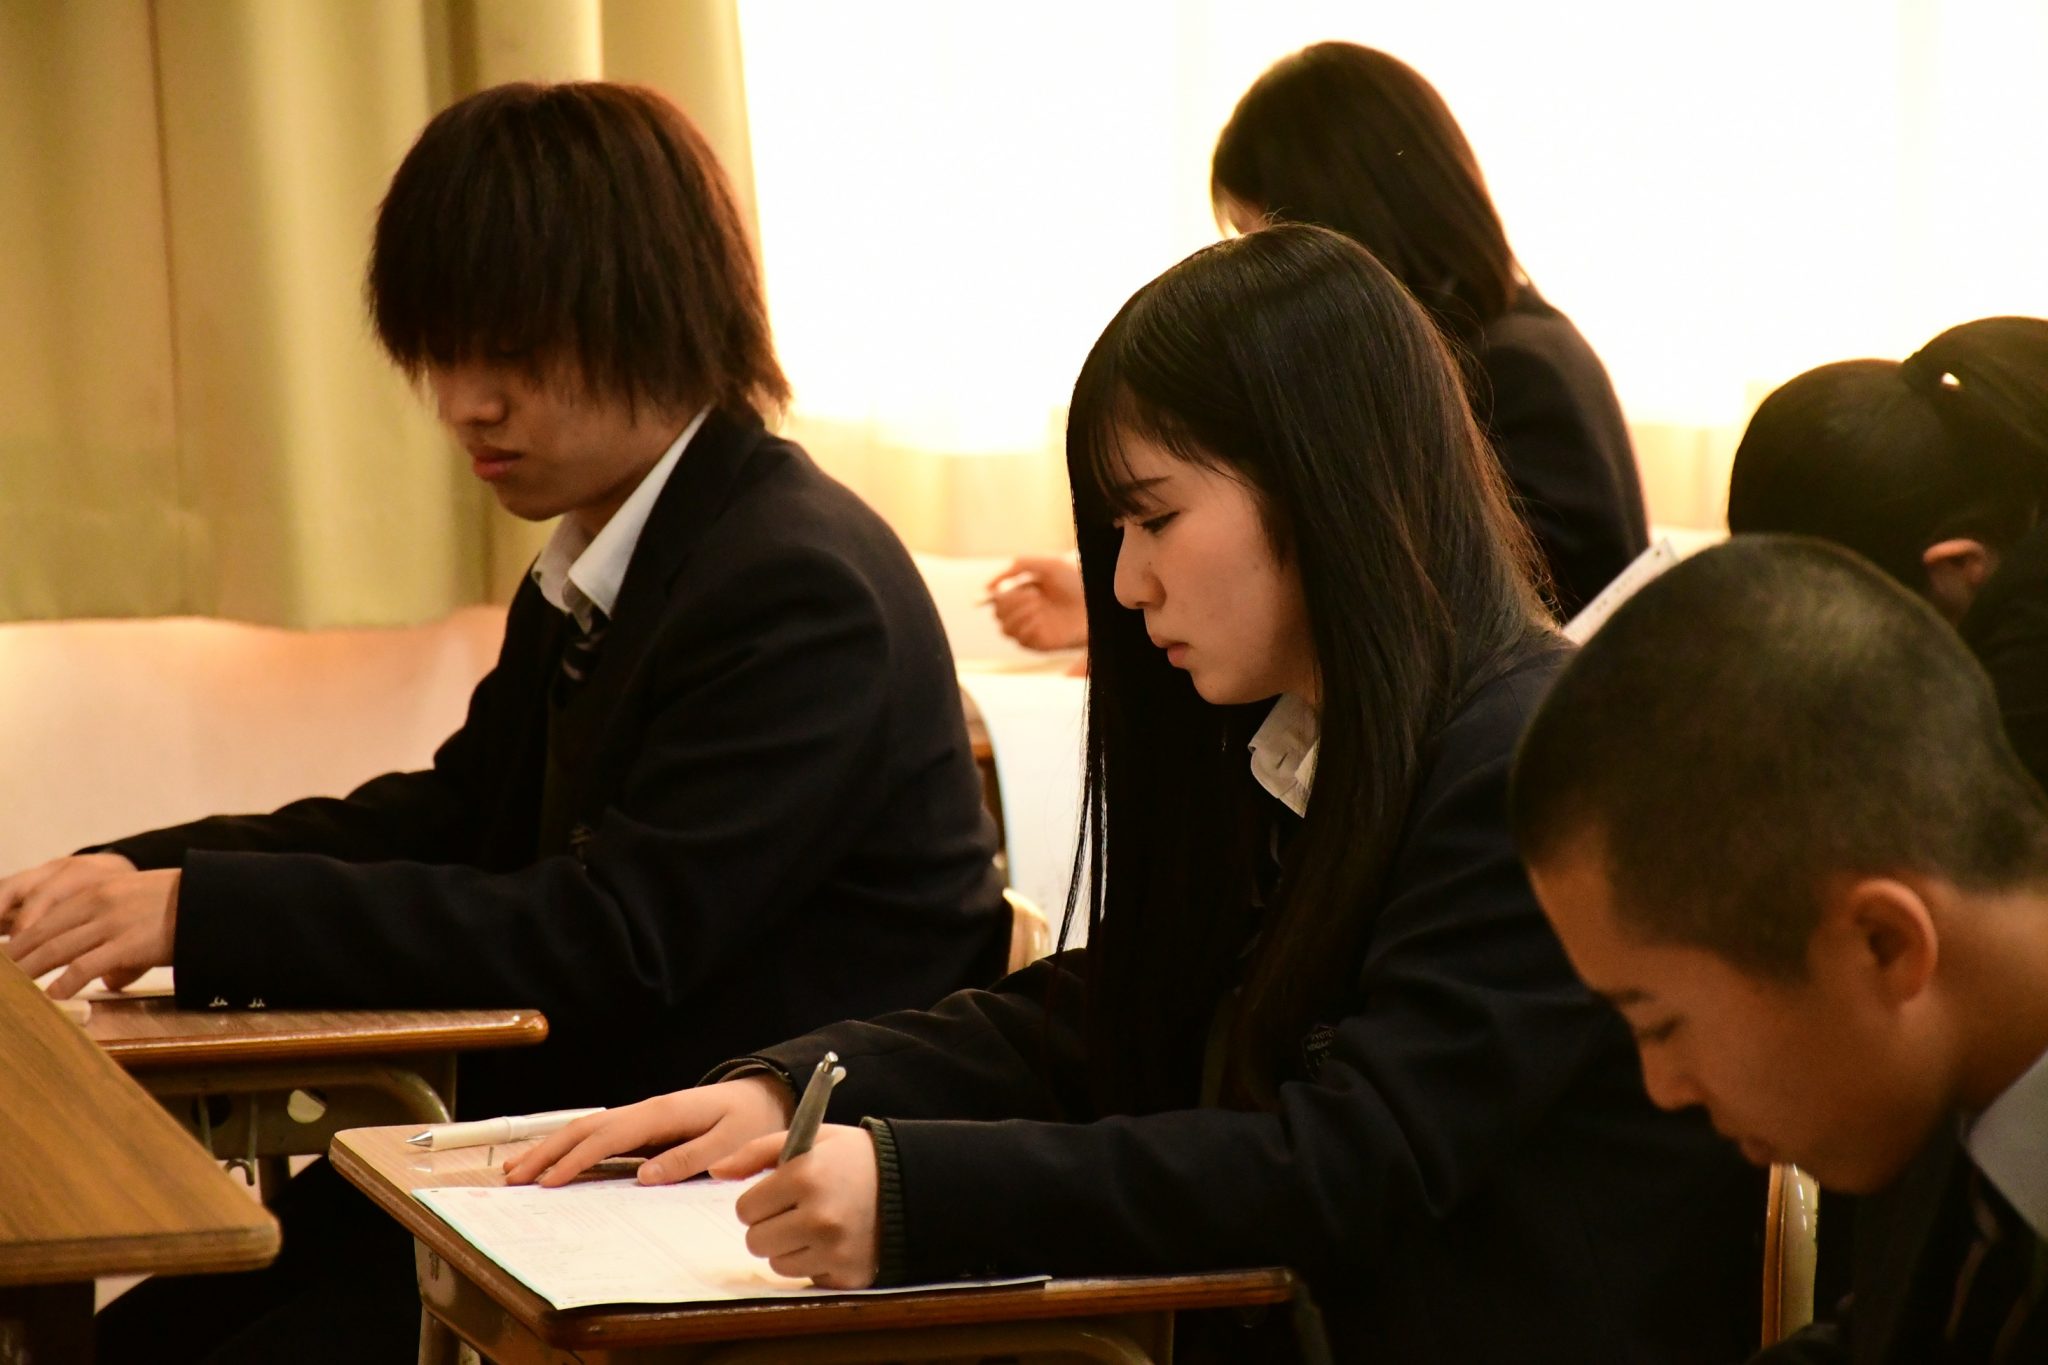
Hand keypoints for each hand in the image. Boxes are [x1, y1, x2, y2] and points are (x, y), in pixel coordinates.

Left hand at [2, 862, 175, 997]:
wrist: (213, 899)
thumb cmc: (180, 907)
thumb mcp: (137, 907)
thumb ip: (113, 934)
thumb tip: (107, 980)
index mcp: (97, 892)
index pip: (46, 917)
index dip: (20, 939)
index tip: (5, 956)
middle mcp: (98, 905)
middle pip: (43, 934)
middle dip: (15, 957)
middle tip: (0, 974)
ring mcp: (112, 924)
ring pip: (56, 950)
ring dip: (29, 971)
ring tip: (12, 989)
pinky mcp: (128, 944)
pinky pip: (85, 966)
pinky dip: (63, 983)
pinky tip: (51, 996)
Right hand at [504, 1074, 794, 1186]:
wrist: (765, 1097)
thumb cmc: (750, 1122)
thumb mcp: (730, 1142)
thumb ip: (690, 1158)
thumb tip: (644, 1177)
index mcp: (663, 1114)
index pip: (608, 1137)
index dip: (576, 1159)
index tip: (548, 1181)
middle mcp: (645, 1111)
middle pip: (585, 1129)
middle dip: (546, 1152)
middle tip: (512, 1178)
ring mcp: (641, 1118)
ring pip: (586, 1130)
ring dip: (549, 1149)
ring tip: (515, 1170)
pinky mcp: (644, 1128)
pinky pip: (599, 1137)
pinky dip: (570, 1148)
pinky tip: (551, 1164)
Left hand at [715, 1124, 879, 1288]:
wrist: (913, 1184)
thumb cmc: (853, 1158)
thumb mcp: (809, 1140)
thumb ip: (757, 1152)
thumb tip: (715, 1171)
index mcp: (806, 1177)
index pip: (745, 1209)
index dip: (758, 1200)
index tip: (778, 1193)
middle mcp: (818, 1217)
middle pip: (755, 1241)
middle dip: (768, 1225)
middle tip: (793, 1211)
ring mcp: (834, 1250)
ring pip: (777, 1264)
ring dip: (788, 1247)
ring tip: (815, 1225)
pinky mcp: (847, 1275)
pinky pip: (805, 1278)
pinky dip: (813, 1264)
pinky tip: (833, 1241)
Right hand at [986, 556, 1087, 651]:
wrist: (1098, 599)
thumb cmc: (1075, 580)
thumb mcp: (1047, 564)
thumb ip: (1018, 566)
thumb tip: (989, 585)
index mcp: (1024, 594)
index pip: (997, 600)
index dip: (994, 595)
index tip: (1001, 589)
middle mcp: (1027, 612)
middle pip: (998, 614)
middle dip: (1009, 603)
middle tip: (1033, 594)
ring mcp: (1034, 629)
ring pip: (1005, 630)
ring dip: (1017, 615)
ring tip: (1038, 604)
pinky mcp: (1042, 643)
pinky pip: (1021, 642)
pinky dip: (1025, 629)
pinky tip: (1040, 619)